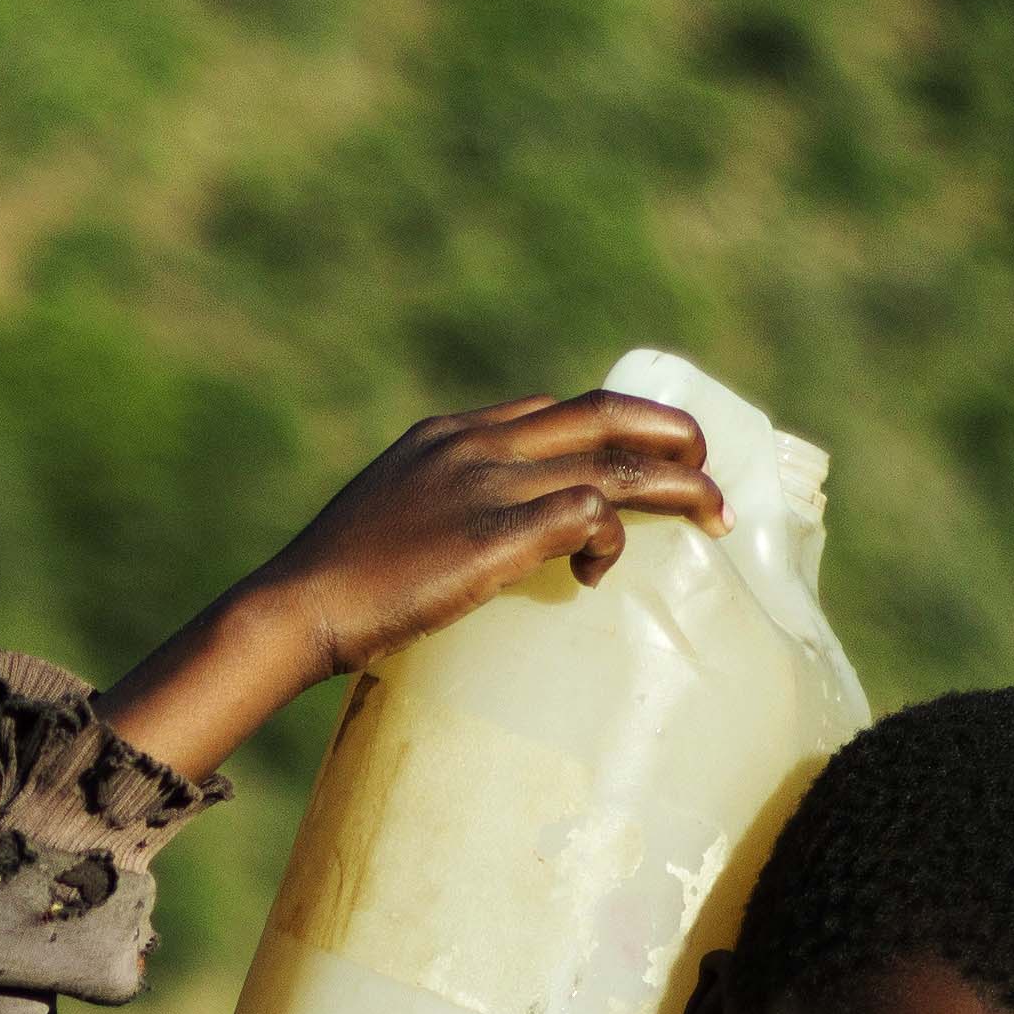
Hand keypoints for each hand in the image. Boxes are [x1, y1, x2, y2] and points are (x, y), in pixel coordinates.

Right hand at [94, 393, 726, 780]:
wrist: (297, 605)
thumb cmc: (333, 584)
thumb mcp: (389, 517)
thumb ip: (436, 510)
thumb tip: (464, 544)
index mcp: (449, 432)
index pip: (549, 408)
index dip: (605, 430)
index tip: (632, 461)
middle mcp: (478, 443)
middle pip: (603, 414)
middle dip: (670, 434)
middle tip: (708, 466)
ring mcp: (491, 483)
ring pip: (616, 462)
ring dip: (679, 486)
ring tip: (715, 515)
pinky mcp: (499, 532)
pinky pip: (590, 513)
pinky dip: (612, 536)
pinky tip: (601, 570)